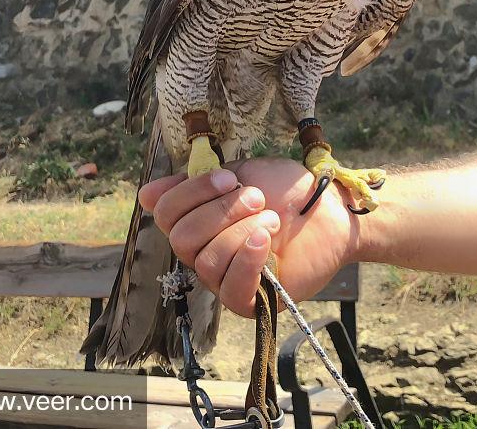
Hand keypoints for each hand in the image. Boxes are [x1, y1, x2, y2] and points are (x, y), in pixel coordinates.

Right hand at [141, 157, 360, 317]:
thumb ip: (196, 183)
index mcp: (196, 220)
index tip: (230, 177)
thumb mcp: (241, 174)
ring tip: (272, 220)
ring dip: (242, 232)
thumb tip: (146, 195)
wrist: (330, 210)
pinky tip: (266, 240)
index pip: (165, 212)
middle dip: (220, 212)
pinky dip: (248, 261)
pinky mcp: (251, 301)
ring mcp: (225, 279)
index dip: (193, 192)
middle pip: (182, 238)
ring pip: (208, 261)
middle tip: (256, 198)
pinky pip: (231, 290)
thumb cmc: (286, 191)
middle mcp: (203, 253)